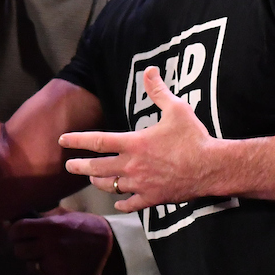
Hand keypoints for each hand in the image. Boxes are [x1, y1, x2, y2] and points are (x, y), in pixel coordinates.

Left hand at [8, 209, 113, 274]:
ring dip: (34, 261)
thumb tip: (16, 218)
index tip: (17, 233)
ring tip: (45, 255)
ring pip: (29, 266)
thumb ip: (41, 218)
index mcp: (51, 227)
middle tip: (30, 245)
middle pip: (19, 251)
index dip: (14, 232)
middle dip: (22, 247)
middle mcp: (51, 247)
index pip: (17, 230)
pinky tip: (55, 264)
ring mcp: (56, 265)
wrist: (110, 248)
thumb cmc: (84, 227)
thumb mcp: (64, 215)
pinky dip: (44, 272)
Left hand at [61, 66, 225, 213]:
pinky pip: (131, 203)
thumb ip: (158, 91)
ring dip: (99, 182)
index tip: (62, 140)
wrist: (211, 167)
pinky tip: (118, 201)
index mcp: (134, 143)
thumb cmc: (194, 137)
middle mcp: (132, 165)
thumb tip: (149, 70)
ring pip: (111, 186)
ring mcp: (141, 183)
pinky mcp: (152, 198)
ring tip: (92, 179)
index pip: (98, 141)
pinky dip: (122, 202)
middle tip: (69, 166)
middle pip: (97, 167)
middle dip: (80, 167)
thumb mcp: (177, 109)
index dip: (77, 140)